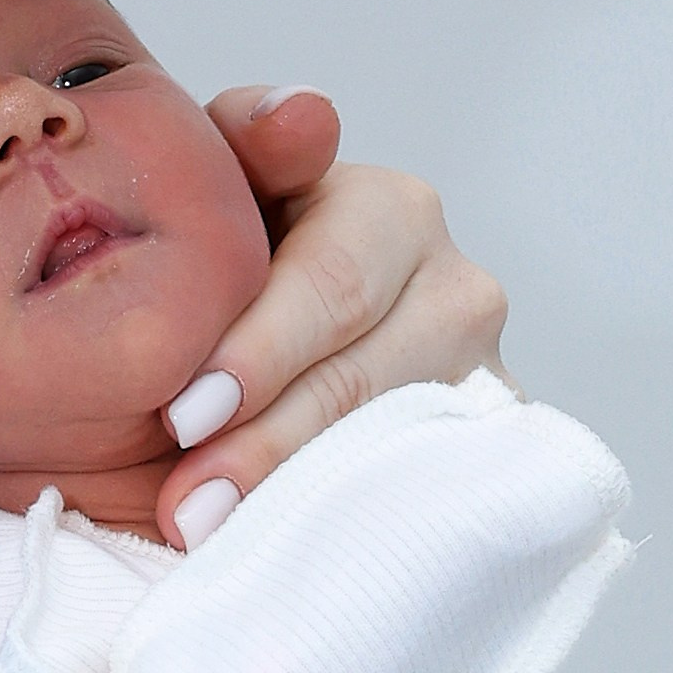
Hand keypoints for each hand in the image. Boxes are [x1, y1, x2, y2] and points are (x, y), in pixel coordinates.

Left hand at [158, 90, 509, 540]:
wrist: (273, 321)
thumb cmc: (236, 249)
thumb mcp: (230, 179)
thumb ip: (248, 136)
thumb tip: (302, 113)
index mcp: (393, 211)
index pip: (330, 288)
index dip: (259, 353)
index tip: (185, 413)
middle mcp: (457, 290)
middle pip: (364, 379)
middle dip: (266, 444)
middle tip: (184, 504)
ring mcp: (483, 381)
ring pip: (397, 446)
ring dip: (301, 498)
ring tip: (213, 537)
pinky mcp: (488, 457)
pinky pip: (434, 499)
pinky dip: (358, 529)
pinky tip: (293, 559)